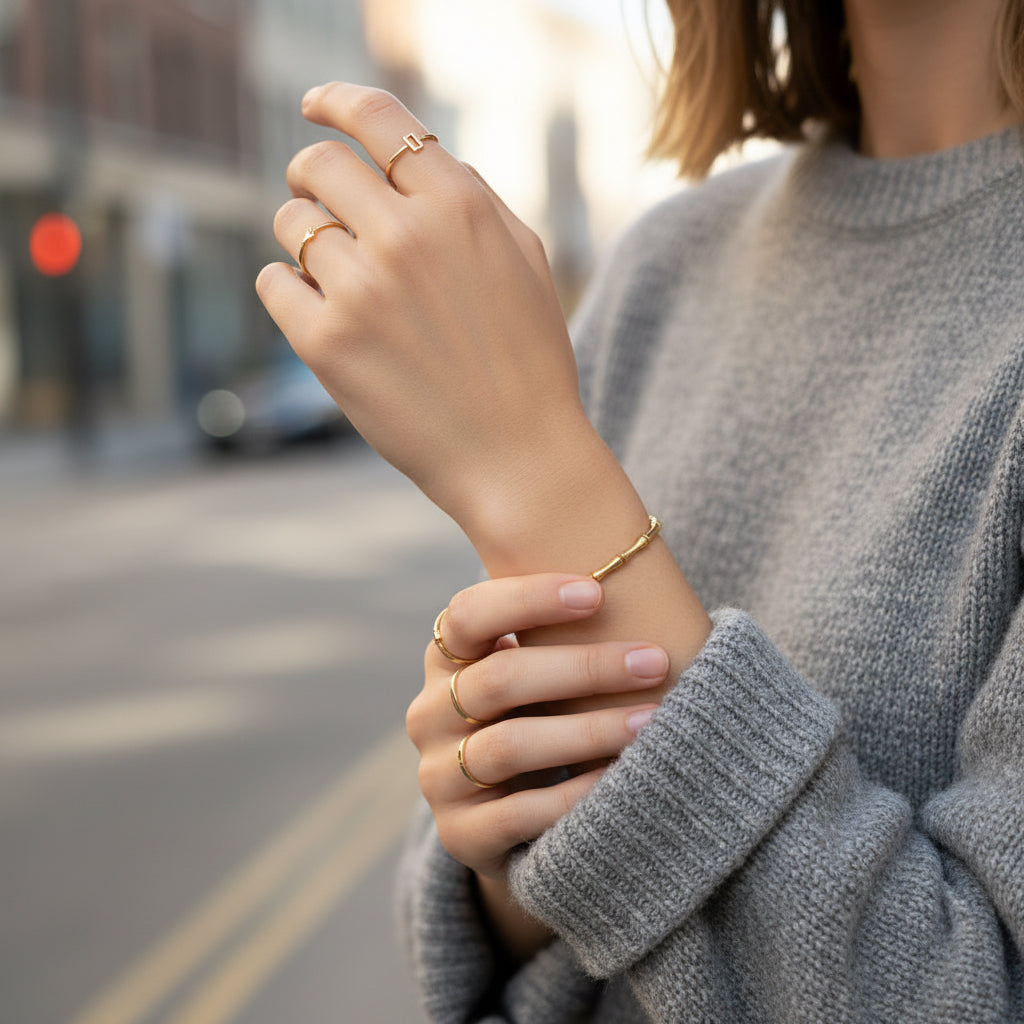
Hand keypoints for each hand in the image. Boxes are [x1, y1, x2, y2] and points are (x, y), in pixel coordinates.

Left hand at [256, 82, 597, 525]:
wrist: (518, 456)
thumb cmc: (527, 361)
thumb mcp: (523, 260)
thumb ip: (468, 199)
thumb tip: (404, 161)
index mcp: (459, 205)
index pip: (376, 117)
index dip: (335, 102)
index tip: (315, 108)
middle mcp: (406, 236)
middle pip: (317, 165)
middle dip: (311, 179)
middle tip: (319, 204)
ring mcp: (361, 289)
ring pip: (290, 224)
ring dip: (305, 241)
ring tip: (339, 279)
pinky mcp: (325, 343)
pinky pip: (273, 282)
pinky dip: (289, 291)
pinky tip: (324, 315)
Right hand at [406, 573, 669, 881]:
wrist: (511, 816)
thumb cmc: (540, 717)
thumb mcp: (535, 672)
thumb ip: (555, 633)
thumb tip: (634, 576)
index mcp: (446, 659)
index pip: (468, 615)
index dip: (528, 599)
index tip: (597, 594)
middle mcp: (430, 712)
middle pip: (499, 679)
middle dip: (584, 668)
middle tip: (655, 661)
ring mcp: (438, 776)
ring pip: (509, 745)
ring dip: (587, 731)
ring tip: (650, 722)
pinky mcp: (459, 834)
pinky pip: (518, 813)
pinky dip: (573, 795)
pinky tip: (620, 781)